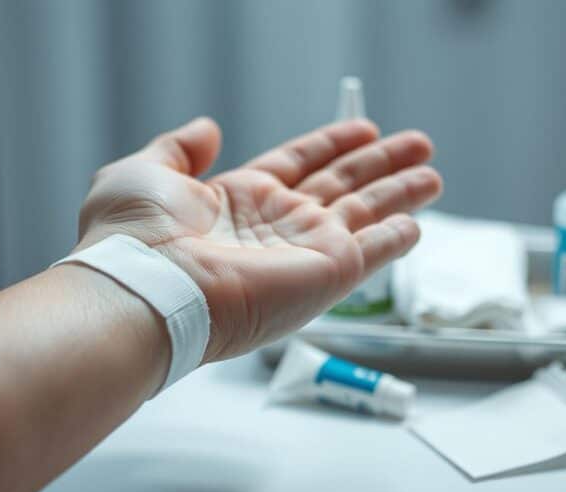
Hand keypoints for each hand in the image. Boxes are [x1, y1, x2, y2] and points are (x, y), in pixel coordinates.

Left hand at [76, 117, 441, 360]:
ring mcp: (303, 251)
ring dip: (400, 192)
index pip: (301, 162)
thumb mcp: (144, 171)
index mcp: (239, 199)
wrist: (146, 290)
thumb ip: (179, 147)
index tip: (363, 128)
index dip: (333, 144)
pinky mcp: (326, 275)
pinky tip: (416, 225)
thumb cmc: (133, 238)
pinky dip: (395, 239)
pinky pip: (372, 252)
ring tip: (432, 174)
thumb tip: (208, 127)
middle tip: (418, 145)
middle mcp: (277, 224)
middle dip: (381, 163)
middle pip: (343, 184)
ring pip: (366, 213)